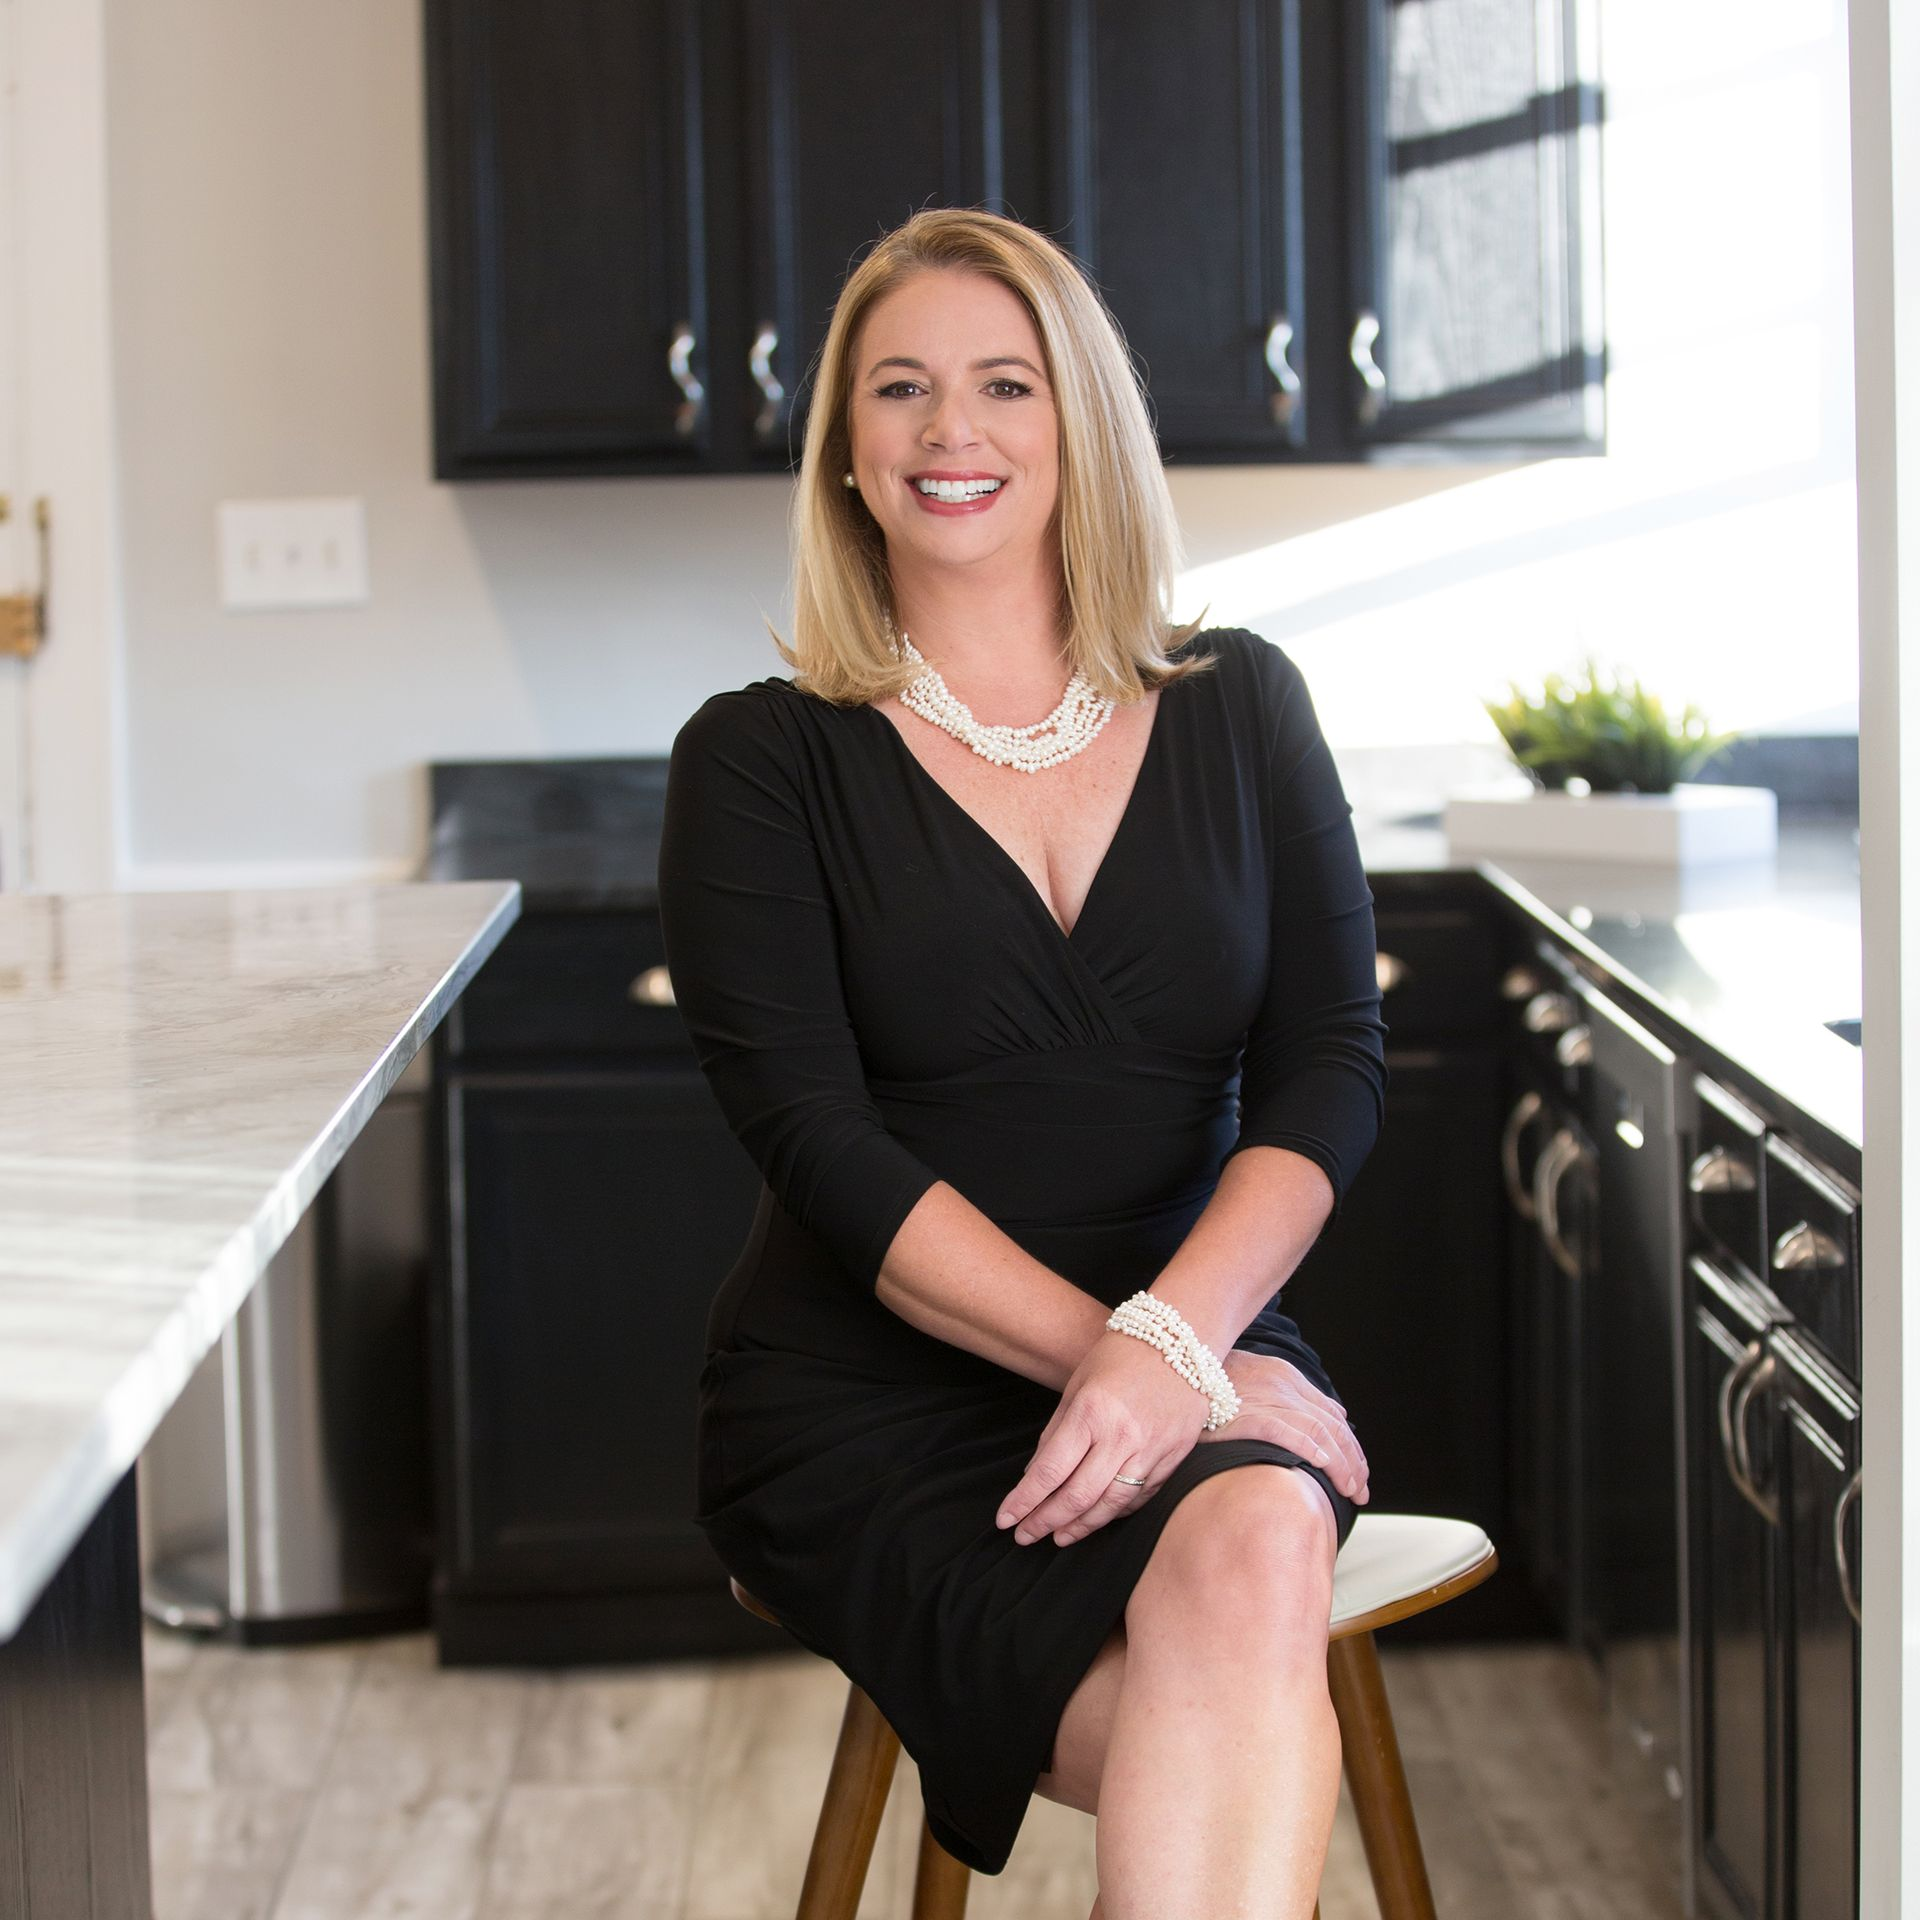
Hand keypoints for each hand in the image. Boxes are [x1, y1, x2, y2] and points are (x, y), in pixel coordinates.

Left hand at [995, 1329, 1210, 1549]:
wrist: (1181, 1340)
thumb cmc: (1120, 1356)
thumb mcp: (1076, 1385)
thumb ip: (1055, 1433)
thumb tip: (1034, 1476)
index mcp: (1092, 1412)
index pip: (1050, 1471)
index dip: (1024, 1501)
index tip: (1005, 1520)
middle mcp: (1123, 1436)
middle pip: (1078, 1496)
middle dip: (1046, 1521)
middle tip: (1025, 1536)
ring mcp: (1153, 1449)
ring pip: (1111, 1505)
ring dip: (1080, 1527)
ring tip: (1057, 1537)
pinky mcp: (1174, 1457)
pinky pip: (1141, 1497)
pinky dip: (1114, 1513)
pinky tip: (1095, 1518)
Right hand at [1199, 1349, 1368, 1504]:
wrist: (1172, 1376)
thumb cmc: (1207, 1389)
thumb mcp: (1251, 1382)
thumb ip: (1289, 1397)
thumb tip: (1334, 1414)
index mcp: (1282, 1375)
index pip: (1328, 1413)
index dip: (1348, 1444)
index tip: (1357, 1471)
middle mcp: (1280, 1384)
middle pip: (1331, 1425)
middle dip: (1352, 1460)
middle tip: (1360, 1490)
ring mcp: (1265, 1399)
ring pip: (1320, 1432)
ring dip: (1342, 1464)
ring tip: (1351, 1490)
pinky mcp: (1247, 1417)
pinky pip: (1290, 1435)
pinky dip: (1313, 1452)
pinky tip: (1325, 1470)